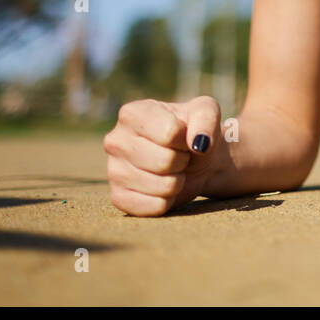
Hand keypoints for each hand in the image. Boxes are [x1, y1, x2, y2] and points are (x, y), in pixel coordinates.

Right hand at [104, 96, 222, 216]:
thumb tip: (200, 143)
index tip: (182, 136)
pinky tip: (163, 187)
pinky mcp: (118, 197)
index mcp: (132, 113)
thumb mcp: (206, 112)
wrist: (193, 158)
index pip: (169, 133)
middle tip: (179, 155)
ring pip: (163, 186)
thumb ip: (206, 119)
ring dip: (178, 181)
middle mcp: (115, 140)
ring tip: (172, 170)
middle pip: (166, 161)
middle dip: (182, 160)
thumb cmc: (194, 130)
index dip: (185, 139)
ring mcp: (113, 171)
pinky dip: (169, 200)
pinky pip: (155, 207)